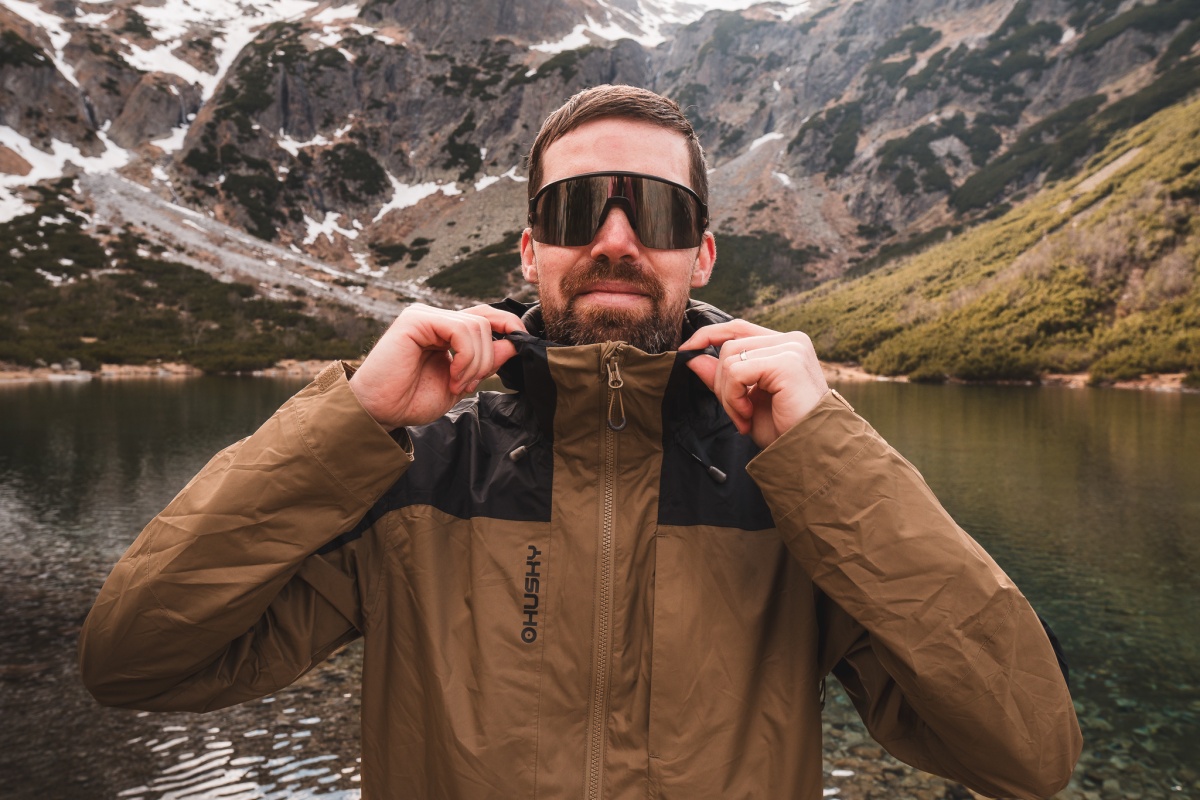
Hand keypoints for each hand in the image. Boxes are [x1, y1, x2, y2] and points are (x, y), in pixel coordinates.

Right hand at [348, 304, 525, 429]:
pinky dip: (466, 357)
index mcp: (445, 331)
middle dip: (488, 359)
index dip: (509, 327)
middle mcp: (436, 318)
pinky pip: (460, 330)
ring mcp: (425, 316)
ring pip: (477, 327)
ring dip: (476, 363)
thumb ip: (486, 362)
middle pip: (486, 322)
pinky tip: (453, 376)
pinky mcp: (416, 319)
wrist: (380, 412)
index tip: (520, 348)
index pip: (486, 316)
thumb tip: (514, 343)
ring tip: (456, 384)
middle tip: (468, 384)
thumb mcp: (461, 381)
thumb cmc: (411, 400)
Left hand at [681, 320, 828, 448]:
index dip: (709, 336)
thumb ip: (722, 378)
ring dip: (728, 394)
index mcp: (783, 345)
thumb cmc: (783, 428)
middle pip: (730, 345)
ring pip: (730, 358)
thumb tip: (692, 357)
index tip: (686, 352)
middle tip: (737, 414)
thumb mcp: (744, 400)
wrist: (810, 451)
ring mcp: (791, 348)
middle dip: (721, 383)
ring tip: (744, 417)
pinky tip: (748, 414)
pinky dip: (734, 397)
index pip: (738, 328)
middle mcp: (791, 341)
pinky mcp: (788, 362)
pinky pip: (737, 371)